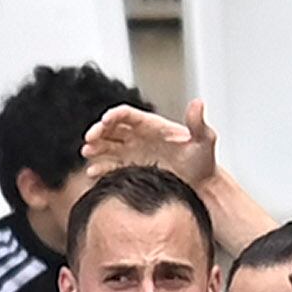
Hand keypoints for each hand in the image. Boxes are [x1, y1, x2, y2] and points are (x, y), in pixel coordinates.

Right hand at [84, 99, 220, 189]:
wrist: (202, 187)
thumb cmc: (203, 163)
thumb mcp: (204, 141)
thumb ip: (198, 123)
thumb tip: (198, 103)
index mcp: (152, 126)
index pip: (128, 115)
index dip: (115, 115)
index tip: (105, 120)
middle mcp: (140, 138)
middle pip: (112, 128)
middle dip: (99, 131)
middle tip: (89, 138)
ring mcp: (133, 154)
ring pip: (108, 146)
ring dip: (95, 147)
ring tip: (87, 153)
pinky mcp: (131, 171)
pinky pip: (110, 166)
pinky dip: (100, 168)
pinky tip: (93, 172)